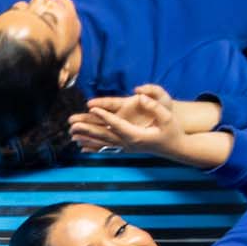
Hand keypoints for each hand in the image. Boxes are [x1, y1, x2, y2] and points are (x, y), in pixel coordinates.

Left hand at [68, 83, 183, 157]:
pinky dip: (93, 148)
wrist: (175, 147)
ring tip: (71, 135)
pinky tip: (82, 148)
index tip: (91, 107)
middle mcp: (128, 142)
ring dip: (86, 139)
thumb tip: (140, 96)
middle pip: (104, 135)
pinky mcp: (126, 149)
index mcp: (136, 134)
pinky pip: (107, 149)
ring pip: (103, 143)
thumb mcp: (167, 116)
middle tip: (72, 124)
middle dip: (87, 128)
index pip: (116, 123)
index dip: (104, 115)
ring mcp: (126, 147)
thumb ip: (154, 107)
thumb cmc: (172, 130)